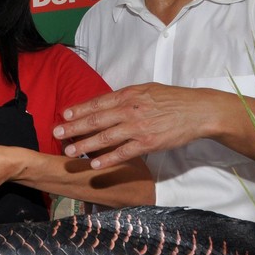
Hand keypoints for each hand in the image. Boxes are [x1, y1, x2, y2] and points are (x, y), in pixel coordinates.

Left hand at [53, 83, 216, 168]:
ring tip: (69, 152)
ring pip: (105, 137)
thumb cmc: (173, 99)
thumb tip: (106, 103)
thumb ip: (126, 97)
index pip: (98, 103)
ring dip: (85, 145)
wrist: (197, 110)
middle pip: (96, 120)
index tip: (64, 115)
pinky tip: (94, 164)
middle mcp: (130, 110)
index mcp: (129, 95)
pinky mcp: (148, 143)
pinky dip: (107, 159)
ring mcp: (138, 127)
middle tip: (56, 134)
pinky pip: (123, 153)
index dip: (79, 110)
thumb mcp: (147, 90)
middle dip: (74, 128)